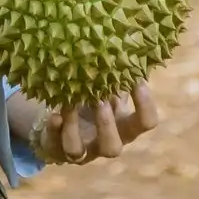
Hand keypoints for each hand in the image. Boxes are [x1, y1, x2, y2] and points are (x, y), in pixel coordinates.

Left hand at [36, 82, 158, 167]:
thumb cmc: (95, 103)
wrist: (64, 125)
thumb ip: (120, 76)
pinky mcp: (56, 149)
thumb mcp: (110, 91)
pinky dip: (54, 130)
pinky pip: (53, 145)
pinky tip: (54, 115)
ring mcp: (79, 150)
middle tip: (100, 99)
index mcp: (124, 127)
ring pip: (78, 151)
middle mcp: (104, 143)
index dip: (145, 104)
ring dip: (74, 127)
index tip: (136, 80)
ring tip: (70, 104)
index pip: (145, 123)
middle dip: (106, 124)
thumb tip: (133, 46)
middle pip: (113, 148)